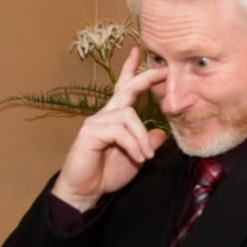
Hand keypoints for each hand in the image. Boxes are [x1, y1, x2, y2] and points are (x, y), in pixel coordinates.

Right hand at [52, 47, 168, 211]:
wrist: (84, 192)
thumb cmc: (107, 175)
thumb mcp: (136, 158)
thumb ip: (147, 144)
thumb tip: (162, 133)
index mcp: (114, 119)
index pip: (123, 90)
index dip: (132, 72)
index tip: (140, 54)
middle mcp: (104, 116)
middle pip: (125, 90)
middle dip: (144, 77)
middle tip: (162, 70)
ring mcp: (96, 122)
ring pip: (128, 115)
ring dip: (142, 136)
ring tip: (146, 156)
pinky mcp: (90, 132)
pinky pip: (119, 130)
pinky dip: (133, 143)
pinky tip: (138, 157)